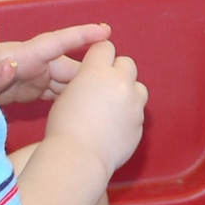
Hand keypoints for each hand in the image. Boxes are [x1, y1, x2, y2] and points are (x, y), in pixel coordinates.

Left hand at [0, 22, 111, 104]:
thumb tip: (10, 66)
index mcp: (18, 57)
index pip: (55, 42)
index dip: (81, 36)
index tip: (106, 31)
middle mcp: (27, 63)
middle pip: (64, 66)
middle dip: (87, 74)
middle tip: (113, 89)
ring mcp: (27, 75)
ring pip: (61, 80)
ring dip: (78, 88)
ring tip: (104, 101)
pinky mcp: (24, 88)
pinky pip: (52, 90)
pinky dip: (66, 97)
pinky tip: (79, 108)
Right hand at [43, 40, 146, 174]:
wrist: (78, 158)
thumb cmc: (64, 127)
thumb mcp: (66, 94)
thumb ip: (86, 80)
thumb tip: (94, 77)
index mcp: (97, 71)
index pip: (105, 47)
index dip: (99, 56)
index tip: (94, 65)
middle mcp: (120, 82)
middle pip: (126, 63)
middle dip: (116, 71)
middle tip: (103, 87)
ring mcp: (134, 103)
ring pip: (138, 86)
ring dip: (128, 92)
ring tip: (111, 107)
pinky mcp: (140, 122)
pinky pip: (138, 111)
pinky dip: (129, 114)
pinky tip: (114, 126)